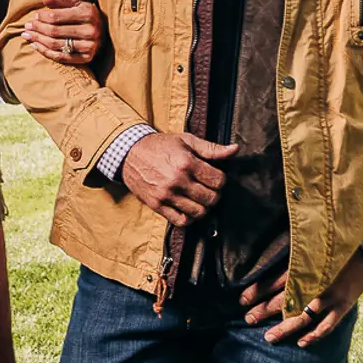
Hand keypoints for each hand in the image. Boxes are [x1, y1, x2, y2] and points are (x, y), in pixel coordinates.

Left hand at [24, 0, 105, 64]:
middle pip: (55, 31)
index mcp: (88, 13)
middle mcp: (90, 30)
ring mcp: (89, 46)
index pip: (57, 17)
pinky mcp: (87, 58)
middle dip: (37, 29)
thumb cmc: (87, 16)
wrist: (107, 32)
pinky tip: (36, 46)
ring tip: (27, 36)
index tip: (34, 17)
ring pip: (56, 44)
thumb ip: (60, 1)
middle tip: (26, 27)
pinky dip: (46, 52)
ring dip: (38, 40)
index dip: (42, 17)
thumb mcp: (77, 4)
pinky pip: (61, 57)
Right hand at [119, 131, 244, 226]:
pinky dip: (189, 218)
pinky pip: (180, 221)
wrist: (129, 153)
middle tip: (209, 189)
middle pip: (211, 198)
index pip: (218, 180)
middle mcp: (177, 180)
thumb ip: (211, 148)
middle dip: (215, 194)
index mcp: (186, 163)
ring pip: (198, 212)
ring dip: (204, 207)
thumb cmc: (159, 146)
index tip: (215, 178)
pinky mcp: (157, 205)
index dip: (221, 180)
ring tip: (200, 199)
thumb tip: (234, 150)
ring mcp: (166, 195)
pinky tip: (189, 209)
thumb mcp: (186, 141)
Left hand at [250, 254, 362, 345]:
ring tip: (269, 337)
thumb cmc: (337, 247)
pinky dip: (315, 335)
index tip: (242, 300)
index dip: (258, 291)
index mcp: (305, 266)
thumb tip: (275, 267)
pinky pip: (328, 325)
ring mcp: (330, 295)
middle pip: (284, 300)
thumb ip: (295, 259)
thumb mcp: (314, 248)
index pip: (275, 281)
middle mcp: (314, 282)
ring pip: (302, 316)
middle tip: (248, 319)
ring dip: (285, 328)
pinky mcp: (344, 304)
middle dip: (264, 311)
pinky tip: (301, 343)